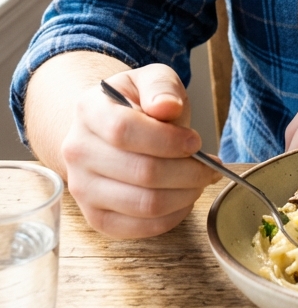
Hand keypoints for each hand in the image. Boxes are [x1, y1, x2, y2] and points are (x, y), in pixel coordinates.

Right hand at [61, 63, 219, 237]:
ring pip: (144, 204)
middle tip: (209, 166)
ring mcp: (83, 188)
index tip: (196, 142)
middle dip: (188, 172)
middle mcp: (77, 151)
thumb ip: (161, 88)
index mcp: (89, 111)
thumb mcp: (152, 79)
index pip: (124, 131)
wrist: (108, 129)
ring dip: (184, 195)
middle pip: (141, 172)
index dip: (168, 140)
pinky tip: (183, 197)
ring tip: (199, 180)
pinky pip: (140, 228)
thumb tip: (167, 106)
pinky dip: (172, 217)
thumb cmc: (137, 103)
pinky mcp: (96, 217)